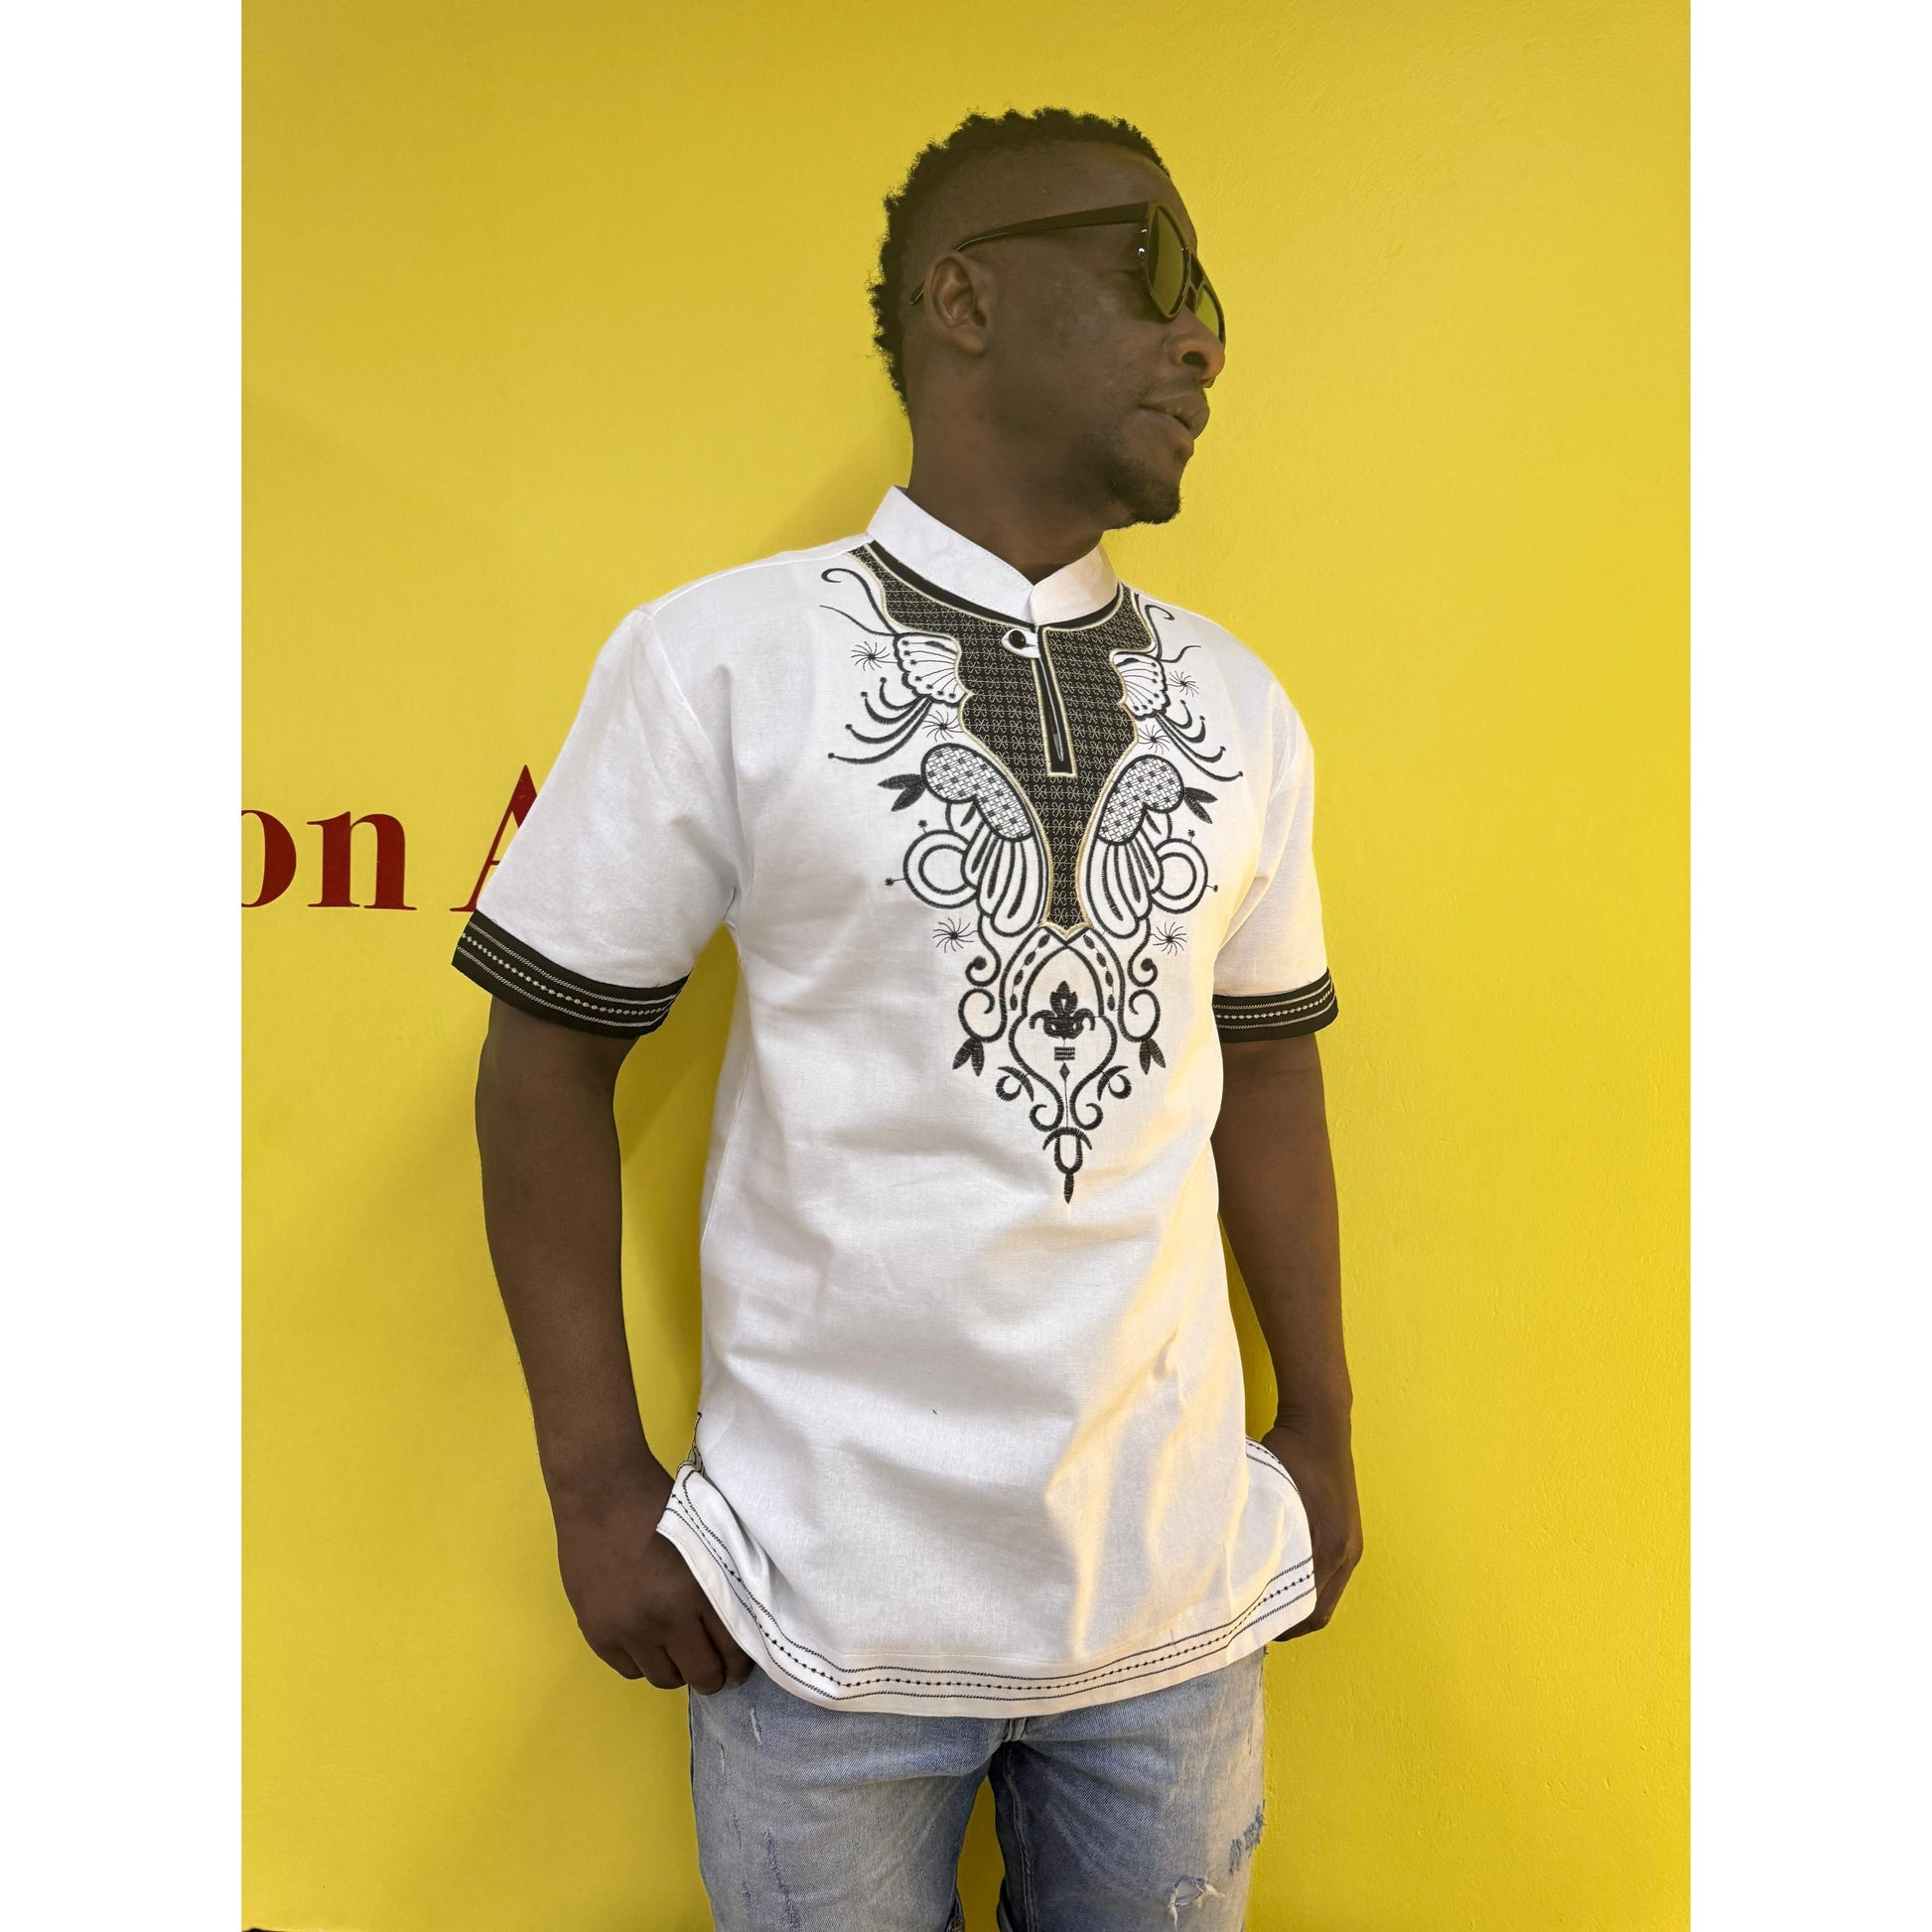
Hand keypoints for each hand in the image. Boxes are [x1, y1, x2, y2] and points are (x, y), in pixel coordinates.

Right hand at [551, 1467, 754, 1692]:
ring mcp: (626, 1630)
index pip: (733, 1651)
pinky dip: (643, 1661)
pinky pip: (629, 1670)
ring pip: (664, 1679)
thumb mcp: (707, 1541)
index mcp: (697, 1591)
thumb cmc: (660, 1503)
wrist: (600, 1489)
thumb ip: (723, 1583)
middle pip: (701, 1676)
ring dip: (677, 1669)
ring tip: (679, 1649)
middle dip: (713, 1674)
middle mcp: (663, 1619)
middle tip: (714, 1664)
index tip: (740, 1664)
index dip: (741, 1665)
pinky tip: (648, 1640)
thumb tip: (742, 1621)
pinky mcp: (596, 1632)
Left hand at [1262, 1419, 1362, 1639]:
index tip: (1253, 1629)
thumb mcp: (1268, 1498)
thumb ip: (1259, 1537)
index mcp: (1330, 1546)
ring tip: (1268, 1605)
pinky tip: (1285, 1578)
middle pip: (1321, 1607)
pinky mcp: (1349, 1532)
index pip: (1309, 1608)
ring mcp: (1352, 1542)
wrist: (1319, 1423)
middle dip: (1292, 1622)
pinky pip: (1332, 1573)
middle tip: (1257, 1625)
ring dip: (1302, 1603)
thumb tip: (1237, 1574)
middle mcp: (1347, 1550)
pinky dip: (1311, 1583)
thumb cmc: (1288, 1454)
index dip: (1281, 1625)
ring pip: (1327, 1591)